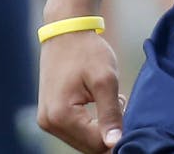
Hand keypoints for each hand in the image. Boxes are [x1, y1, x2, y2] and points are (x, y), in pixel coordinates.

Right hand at [37, 30, 124, 152]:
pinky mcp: (50, 115)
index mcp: (61, 115)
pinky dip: (91, 124)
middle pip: (88, 146)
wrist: (66, 32)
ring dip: (100, 128)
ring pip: (82, 140)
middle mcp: (49, 122)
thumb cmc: (87, 51)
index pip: (96, 143)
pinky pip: (75, 131)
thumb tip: (115, 143)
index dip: (117, 134)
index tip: (127, 109)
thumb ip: (111, 114)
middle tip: (120, 103)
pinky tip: (100, 103)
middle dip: (108, 132)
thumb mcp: (105, 80)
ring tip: (111, 101)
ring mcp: (47, 120)